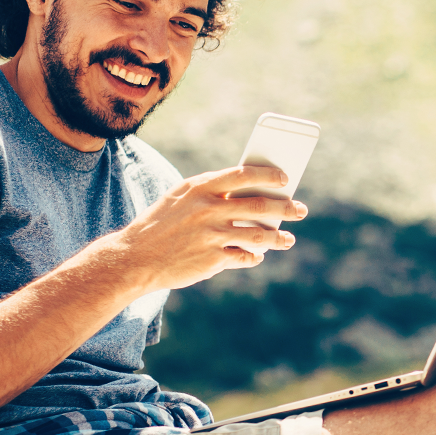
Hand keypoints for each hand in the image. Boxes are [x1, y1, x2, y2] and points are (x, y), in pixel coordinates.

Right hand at [104, 165, 309, 291]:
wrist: (134, 258)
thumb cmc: (161, 224)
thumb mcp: (181, 198)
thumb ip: (212, 193)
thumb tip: (251, 194)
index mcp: (201, 188)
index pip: (244, 174)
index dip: (268, 176)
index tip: (285, 180)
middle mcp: (209, 209)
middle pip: (260, 206)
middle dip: (286, 208)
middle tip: (301, 210)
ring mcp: (212, 235)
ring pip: (258, 235)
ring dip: (278, 237)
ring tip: (288, 239)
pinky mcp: (212, 260)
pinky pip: (244, 257)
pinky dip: (254, 257)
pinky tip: (257, 256)